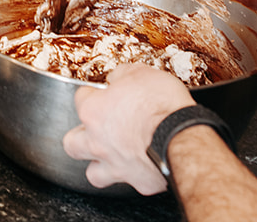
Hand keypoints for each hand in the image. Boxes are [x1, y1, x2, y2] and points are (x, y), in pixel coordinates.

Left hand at [62, 65, 194, 194]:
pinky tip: (142, 167)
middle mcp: (97, 142)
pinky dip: (136, 176)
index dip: (94, 95)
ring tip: (112, 156)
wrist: (184, 134)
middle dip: (82, 137)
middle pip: (72, 143)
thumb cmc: (163, 104)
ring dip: (100, 165)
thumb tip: (118, 77)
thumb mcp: (141, 73)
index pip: (81, 99)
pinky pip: (131, 183)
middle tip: (98, 130)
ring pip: (93, 173)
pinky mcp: (138, 182)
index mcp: (93, 112)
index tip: (103, 95)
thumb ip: (122, 75)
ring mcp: (115, 165)